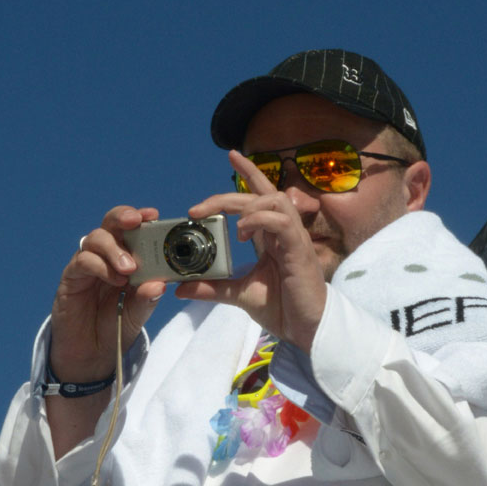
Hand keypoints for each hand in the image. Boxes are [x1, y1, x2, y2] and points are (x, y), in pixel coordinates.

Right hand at [49, 205, 165, 381]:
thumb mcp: (140, 312)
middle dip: (123, 217)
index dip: (141, 217)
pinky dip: (100, 266)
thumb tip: (161, 284)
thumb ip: (148, 298)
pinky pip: (82, 262)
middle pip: (110, 223)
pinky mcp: (71, 278)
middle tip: (137, 223)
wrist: (93, 353)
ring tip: (129, 269)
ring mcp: (87, 264)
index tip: (154, 215)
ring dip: (114, 249)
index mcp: (126, 255)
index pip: (132, 228)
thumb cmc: (118, 325)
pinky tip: (115, 280)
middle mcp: (105, 255)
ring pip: (95, 239)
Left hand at [175, 152, 326, 350]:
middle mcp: (283, 231)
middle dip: (226, 196)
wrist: (305, 329)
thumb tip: (181, 287)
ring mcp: (294, 237)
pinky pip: (281, 221)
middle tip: (197, 209)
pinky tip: (243, 233)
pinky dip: (259, 220)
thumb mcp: (239, 295)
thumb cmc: (282, 308)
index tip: (231, 156)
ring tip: (231, 227)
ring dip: (248, 206)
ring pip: (274, 200)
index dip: (249, 173)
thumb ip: (213, 287)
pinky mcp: (299, 248)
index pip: (260, 195)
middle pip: (260, 194)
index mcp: (271, 236)